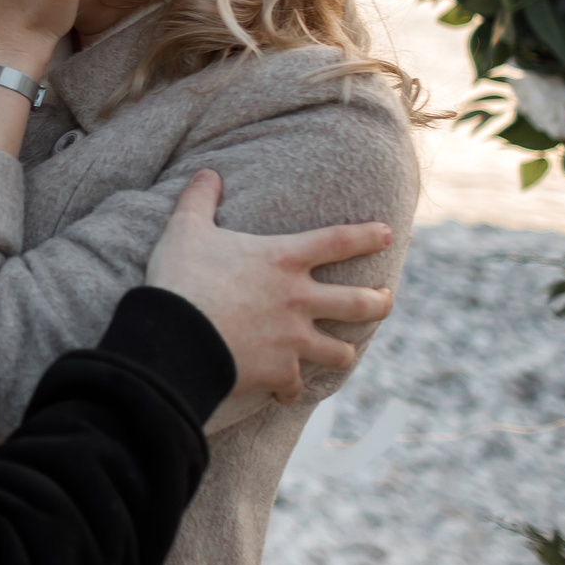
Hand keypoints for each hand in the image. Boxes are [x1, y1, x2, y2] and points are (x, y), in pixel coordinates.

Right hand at [142, 172, 395, 405]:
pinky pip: (296, 386)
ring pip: (340, 352)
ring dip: (343, 352)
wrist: (177, 336)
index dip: (367, 236)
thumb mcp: (186, 229)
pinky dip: (290, 389)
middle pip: (360, 302)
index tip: (387, 234)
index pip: (338, 241)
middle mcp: (299, 299)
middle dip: (380, 301)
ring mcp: (294, 339)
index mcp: (283, 260)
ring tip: (345, 352)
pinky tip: (285, 392)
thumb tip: (207, 172)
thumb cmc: (182, 277)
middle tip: (387, 299)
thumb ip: (199, 199)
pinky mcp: (280, 371)